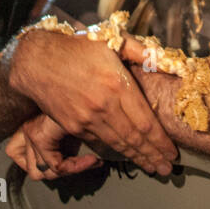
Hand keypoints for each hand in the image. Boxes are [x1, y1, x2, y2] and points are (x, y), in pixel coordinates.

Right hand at [10, 28, 176, 175]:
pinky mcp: (73, 126)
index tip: (172, 152)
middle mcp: (104, 106)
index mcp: (118, 84)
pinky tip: (126, 154)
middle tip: (167, 168)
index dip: (161, 141)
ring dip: (137, 158)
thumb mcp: (112, 41)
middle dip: (153, 155)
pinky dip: (114, 151)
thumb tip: (169, 60)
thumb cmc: (76, 47)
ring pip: (118, 144)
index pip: (146, 122)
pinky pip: (98, 142)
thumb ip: (142, 51)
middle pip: (135, 138)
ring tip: (152, 167)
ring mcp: (87, 119)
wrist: (37, 61)